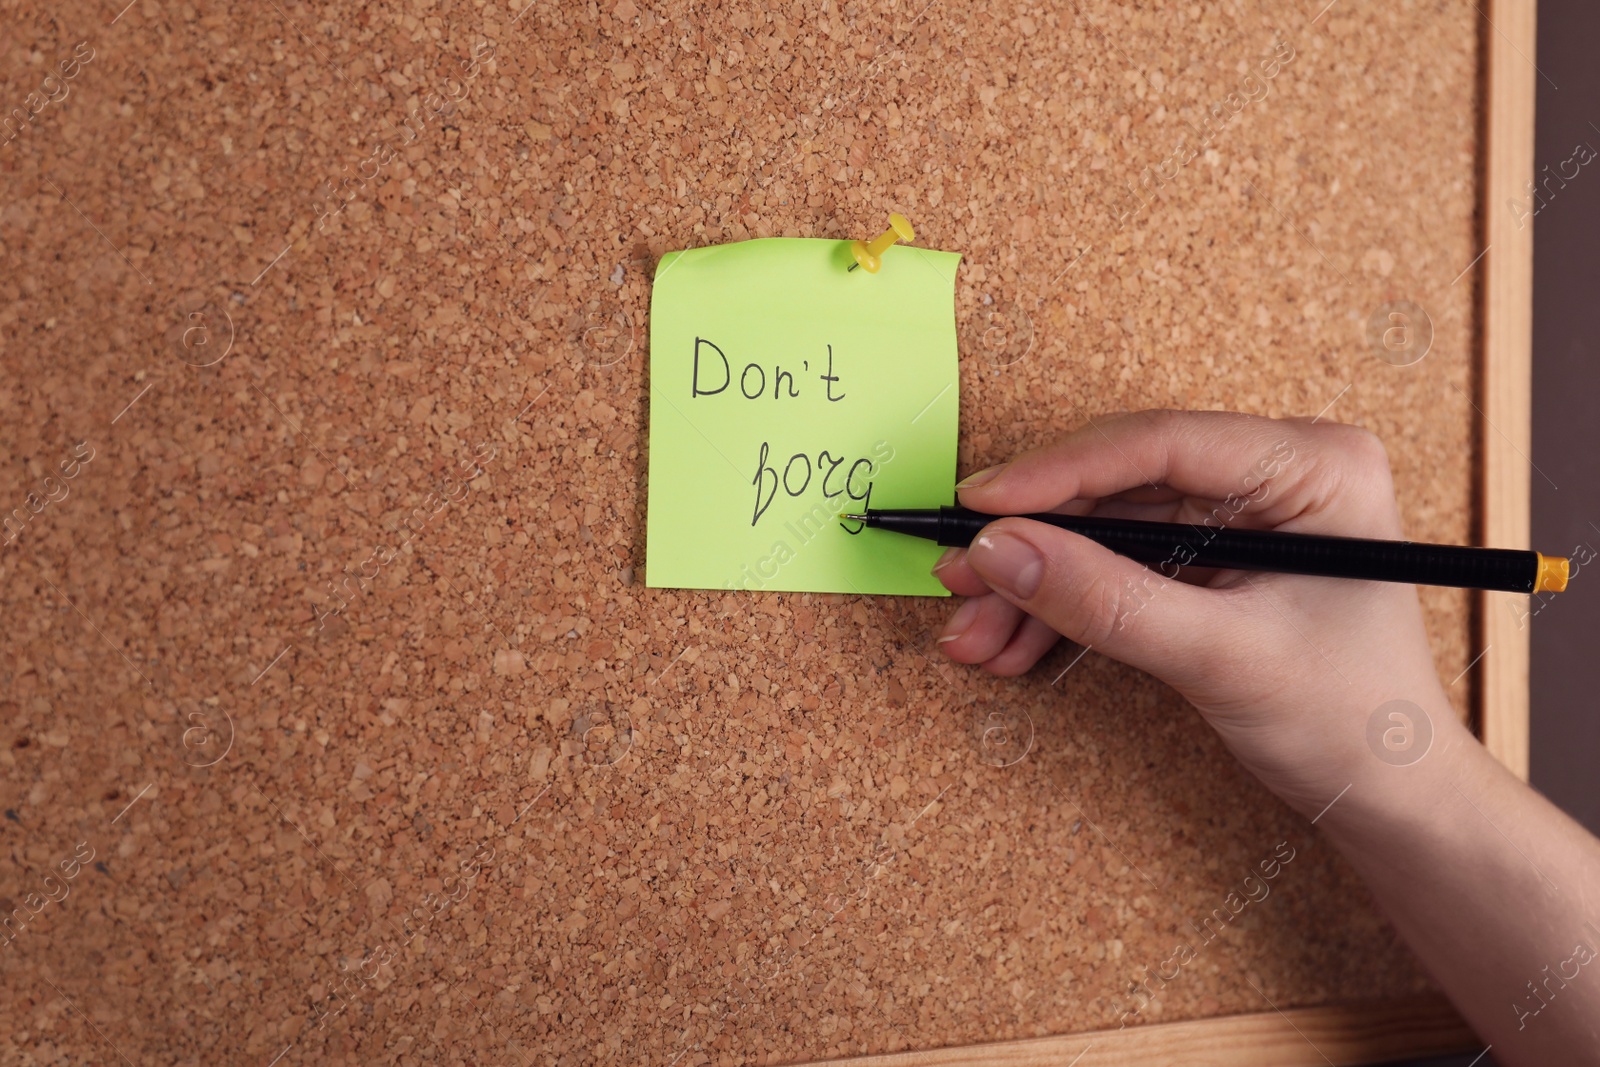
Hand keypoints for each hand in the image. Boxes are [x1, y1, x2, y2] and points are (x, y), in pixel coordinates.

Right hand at [933, 409, 1463, 813]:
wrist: (1393, 799)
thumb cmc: (1356, 723)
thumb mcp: (1222, 657)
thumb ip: (1108, 601)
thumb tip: (1002, 551)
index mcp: (1312, 466)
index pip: (1160, 445)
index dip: (1057, 472)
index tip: (979, 506)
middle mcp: (1274, 475)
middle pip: (1118, 487)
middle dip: (1034, 543)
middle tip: (961, 579)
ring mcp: (1241, 516)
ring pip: (1105, 530)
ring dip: (1035, 584)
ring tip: (976, 634)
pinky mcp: (1213, 558)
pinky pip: (1118, 566)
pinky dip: (1063, 607)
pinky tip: (1015, 644)